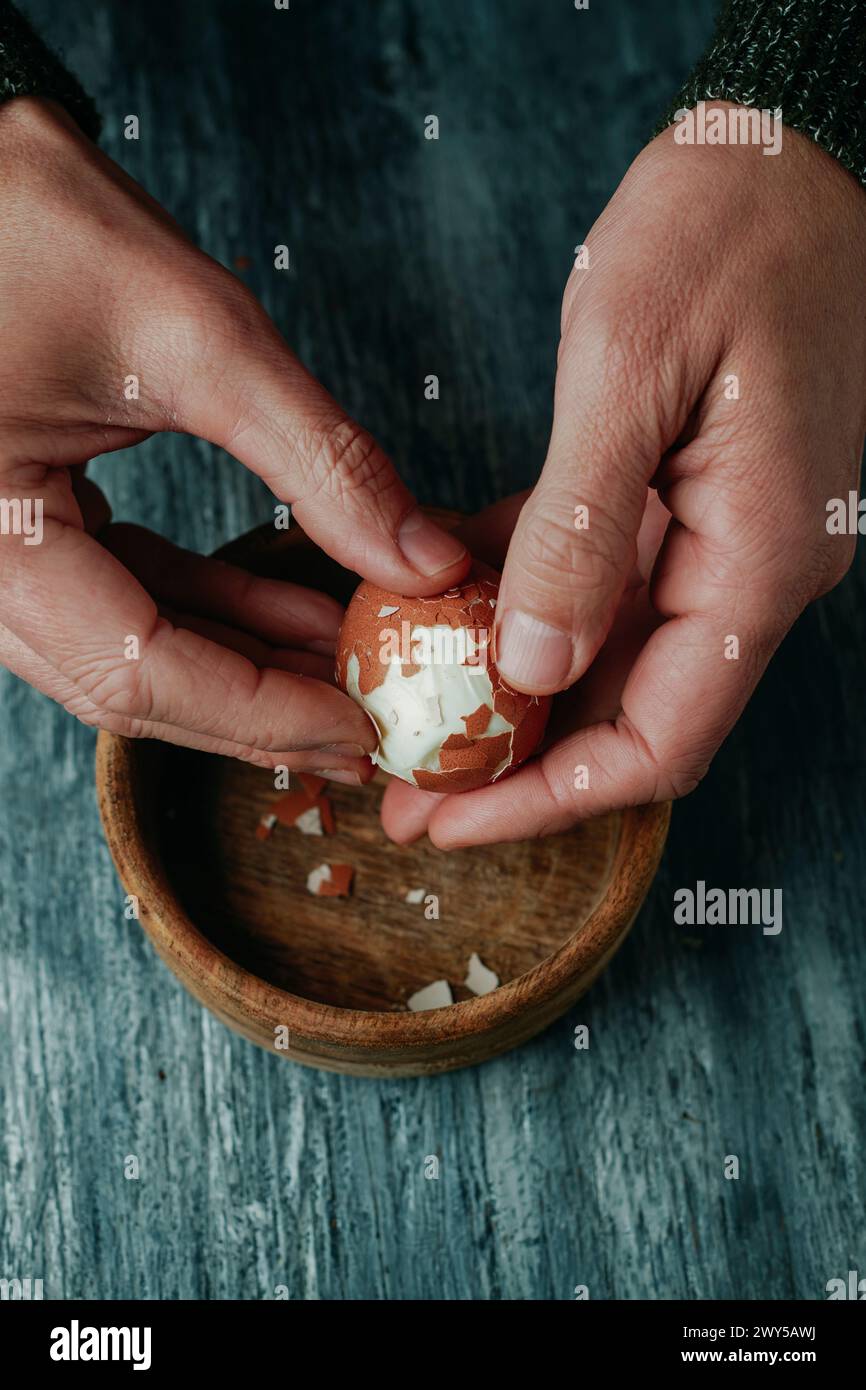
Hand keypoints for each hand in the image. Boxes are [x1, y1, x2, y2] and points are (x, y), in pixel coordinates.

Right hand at [0, 98, 467, 775]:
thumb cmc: (42, 222)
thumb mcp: (198, 338)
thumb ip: (319, 460)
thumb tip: (425, 560)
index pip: (138, 671)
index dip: (261, 713)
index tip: (365, 727)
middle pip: (134, 685)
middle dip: (260, 708)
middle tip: (371, 724)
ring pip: (132, 652)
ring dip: (243, 664)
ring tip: (351, 663)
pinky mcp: (23, 527)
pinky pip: (123, 596)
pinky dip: (209, 610)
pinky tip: (295, 610)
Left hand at [383, 108, 865, 844]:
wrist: (788, 152)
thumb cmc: (725, 230)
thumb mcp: (631, 370)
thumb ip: (581, 533)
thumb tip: (528, 669)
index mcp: (757, 560)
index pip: (659, 739)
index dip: (549, 798)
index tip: (448, 815)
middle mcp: (751, 571)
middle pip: (631, 716)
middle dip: (517, 765)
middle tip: (406, 789)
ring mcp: (723, 540)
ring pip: (610, 657)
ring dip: (513, 694)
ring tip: (408, 716)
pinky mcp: (689, 502)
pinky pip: (602, 583)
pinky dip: (526, 602)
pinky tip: (444, 607)